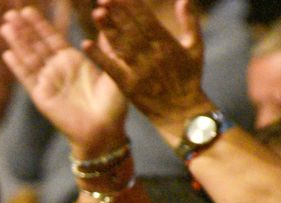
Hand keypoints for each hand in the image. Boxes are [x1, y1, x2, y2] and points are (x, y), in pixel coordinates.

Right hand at [1, 5, 126, 157]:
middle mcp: (57, 70)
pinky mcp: (42, 97)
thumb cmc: (114, 103)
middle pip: (36, 45)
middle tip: (10, 12)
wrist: (105, 131)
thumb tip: (107, 16)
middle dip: (23, 29)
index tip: (28, 10)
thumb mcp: (114, 67)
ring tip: (5, 26)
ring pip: (29, 58)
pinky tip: (7, 54)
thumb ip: (107, 43)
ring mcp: (48, 83)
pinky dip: (18, 67)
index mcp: (72, 61)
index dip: (39, 24)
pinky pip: (28, 79)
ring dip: (17, 43)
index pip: (52, 38)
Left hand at [85, 0, 211, 129]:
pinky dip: (99, 57)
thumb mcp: (195, 48)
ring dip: (107, 29)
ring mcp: (140, 70)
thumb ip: (190, 22)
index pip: (147, 18)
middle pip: (132, 29)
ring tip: (96, 13)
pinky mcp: (129, 86)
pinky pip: (112, 69)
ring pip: (121, 45)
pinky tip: (85, 45)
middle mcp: (152, 54)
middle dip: (118, 12)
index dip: (132, 5)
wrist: (183, 113)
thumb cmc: (189, 79)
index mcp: (167, 43)